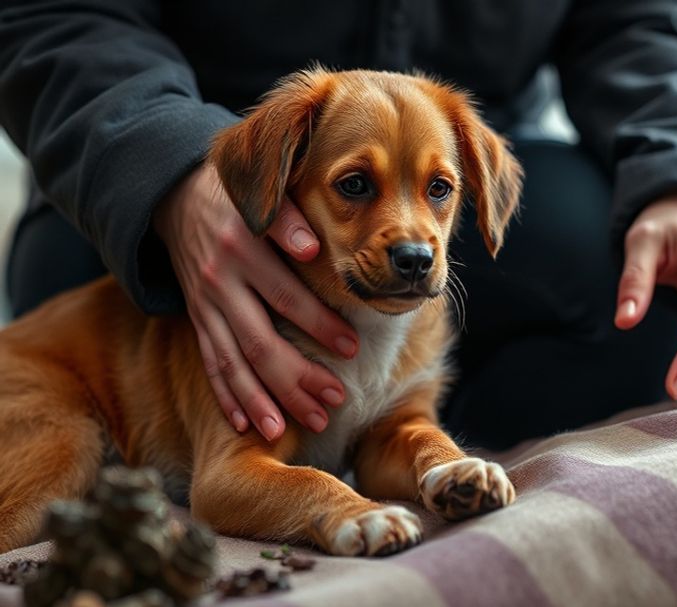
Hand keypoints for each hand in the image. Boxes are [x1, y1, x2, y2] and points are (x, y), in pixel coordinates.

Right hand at [154, 162, 358, 439]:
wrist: (175, 196)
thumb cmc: (236, 196)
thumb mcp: (258, 192)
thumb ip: (286, 218)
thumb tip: (312, 247)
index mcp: (241, 248)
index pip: (285, 295)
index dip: (319, 324)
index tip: (352, 348)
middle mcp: (219, 282)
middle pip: (259, 341)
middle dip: (297, 378)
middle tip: (334, 402)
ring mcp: (203, 305)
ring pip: (232, 363)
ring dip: (261, 400)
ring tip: (289, 430)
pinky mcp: (195, 319)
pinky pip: (209, 363)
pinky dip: (225, 396)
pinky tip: (244, 426)